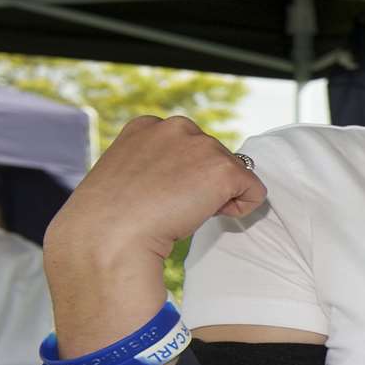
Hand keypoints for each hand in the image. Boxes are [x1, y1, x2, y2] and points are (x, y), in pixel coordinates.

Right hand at [46, 115, 263, 273]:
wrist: (108, 237)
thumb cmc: (110, 219)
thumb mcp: (127, 176)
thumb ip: (155, 166)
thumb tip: (182, 179)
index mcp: (148, 126)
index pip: (188, 147)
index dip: (182, 176)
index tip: (158, 195)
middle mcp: (177, 127)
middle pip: (215, 158)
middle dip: (202, 184)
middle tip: (169, 207)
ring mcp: (202, 145)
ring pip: (234, 174)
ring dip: (218, 197)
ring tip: (181, 211)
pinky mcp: (224, 169)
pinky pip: (255, 191)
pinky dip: (241, 209)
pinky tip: (205, 217)